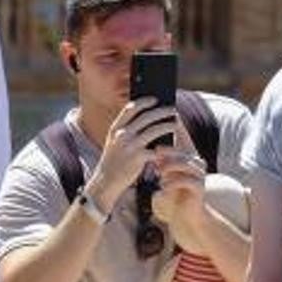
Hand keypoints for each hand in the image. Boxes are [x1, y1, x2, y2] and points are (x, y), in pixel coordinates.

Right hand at [89, 97, 177, 211]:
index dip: (144, 102)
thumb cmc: (114, 161)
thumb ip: (127, 131)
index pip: (130, 108)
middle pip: (146, 117)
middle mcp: (122, 134)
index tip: (155, 98)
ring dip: (167, 125)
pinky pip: (157, 149)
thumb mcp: (115, 143)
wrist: (106, 182)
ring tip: (175, 123)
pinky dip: (166, 147)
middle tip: (172, 109)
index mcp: (116, 128)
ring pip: (154, 130)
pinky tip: (174, 146)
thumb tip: (147, 120)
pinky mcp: (138, 158)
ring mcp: (130, 146)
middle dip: (161, 111)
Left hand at [151, 147, 208, 251]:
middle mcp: (197, 164)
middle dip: (168, 153)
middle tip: (155, 158)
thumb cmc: (175, 192)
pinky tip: (163, 188)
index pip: (185, 140)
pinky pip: (186, 181)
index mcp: (190, 158)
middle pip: (183, 151)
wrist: (186, 213)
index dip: (179, 134)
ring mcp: (200, 176)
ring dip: (170, 167)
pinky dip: (172, 183)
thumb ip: (164, 163)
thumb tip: (156, 151)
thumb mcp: (167, 175)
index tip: (163, 138)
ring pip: (186, 164)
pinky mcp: (199, 188)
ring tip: (159, 173)